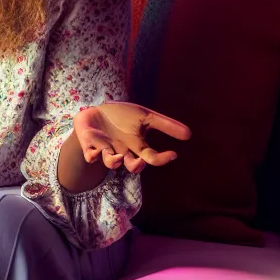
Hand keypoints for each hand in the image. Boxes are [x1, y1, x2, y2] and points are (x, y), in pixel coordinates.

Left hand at [73, 102, 191, 173]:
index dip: (162, 159)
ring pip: (111, 163)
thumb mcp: (145, 117)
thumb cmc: (122, 117)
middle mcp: (123, 151)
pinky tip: (95, 153)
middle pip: (132, 166)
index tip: (173, 154)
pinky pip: (90, 155)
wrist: (96, 112)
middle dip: (135, 166)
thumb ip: (165, 125)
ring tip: (116, 158)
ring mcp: (106, 149)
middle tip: (138, 163)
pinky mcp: (90, 145)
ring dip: (114, 162)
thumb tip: (189, 134)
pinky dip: (92, 155)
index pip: (151, 157)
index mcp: (137, 146)